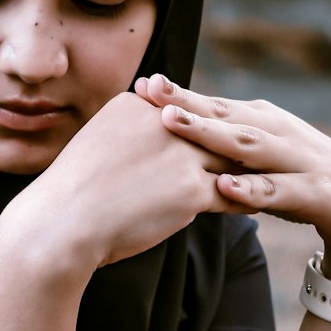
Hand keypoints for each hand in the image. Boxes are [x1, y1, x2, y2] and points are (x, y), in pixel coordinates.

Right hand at [4, 90, 243, 273]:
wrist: (59, 224)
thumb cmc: (69, 196)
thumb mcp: (97, 145)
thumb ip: (127, 137)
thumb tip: (145, 149)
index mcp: (137, 106)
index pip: (184, 113)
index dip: (204, 126)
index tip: (223, 133)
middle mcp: (163, 122)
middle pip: (211, 129)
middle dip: (236, 140)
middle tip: (264, 149)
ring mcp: (180, 155)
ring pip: (228, 158)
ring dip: (252, 168)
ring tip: (271, 175)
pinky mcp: (191, 190)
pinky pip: (232, 192)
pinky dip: (249, 198)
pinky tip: (262, 203)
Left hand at [134, 75, 330, 283]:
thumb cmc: (299, 177)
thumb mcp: (259, 158)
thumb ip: (221, 146)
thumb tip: (170, 133)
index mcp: (262, 122)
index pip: (214, 104)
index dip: (178, 95)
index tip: (141, 85)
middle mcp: (277, 132)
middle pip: (225, 115)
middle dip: (186, 102)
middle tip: (150, 91)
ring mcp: (295, 160)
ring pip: (247, 145)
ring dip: (209, 133)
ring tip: (172, 123)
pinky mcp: (313, 193)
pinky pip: (276, 191)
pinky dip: (249, 189)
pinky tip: (222, 187)